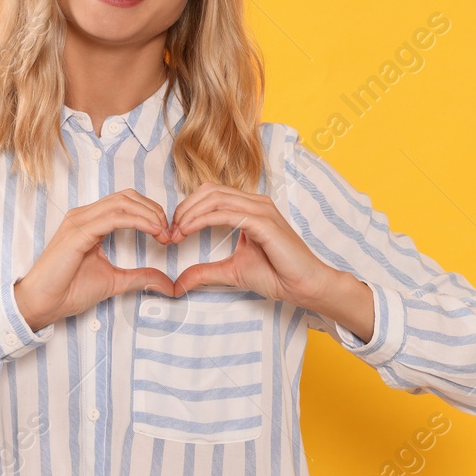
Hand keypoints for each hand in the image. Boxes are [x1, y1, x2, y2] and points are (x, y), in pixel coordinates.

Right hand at [13, 189, 177, 331]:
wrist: (42, 304)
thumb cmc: (68, 290)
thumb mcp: (114, 281)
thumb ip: (140, 277)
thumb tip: (167, 283)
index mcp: (90, 221)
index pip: (127, 203)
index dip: (152, 213)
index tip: (168, 235)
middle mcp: (83, 215)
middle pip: (127, 197)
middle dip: (154, 211)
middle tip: (169, 233)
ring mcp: (78, 221)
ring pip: (122, 203)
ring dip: (149, 215)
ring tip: (163, 232)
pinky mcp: (77, 233)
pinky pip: (112, 218)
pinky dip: (137, 221)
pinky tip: (153, 231)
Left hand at [162, 182, 339, 304]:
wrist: (305, 285)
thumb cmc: (277, 275)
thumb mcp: (232, 271)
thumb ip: (206, 272)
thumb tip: (179, 282)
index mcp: (250, 208)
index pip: (211, 195)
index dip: (187, 209)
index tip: (173, 232)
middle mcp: (255, 203)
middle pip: (209, 190)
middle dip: (185, 208)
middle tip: (170, 231)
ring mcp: (261, 209)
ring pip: (215, 197)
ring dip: (190, 213)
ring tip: (177, 231)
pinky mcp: (263, 222)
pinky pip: (227, 213)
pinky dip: (203, 220)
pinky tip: (189, 231)